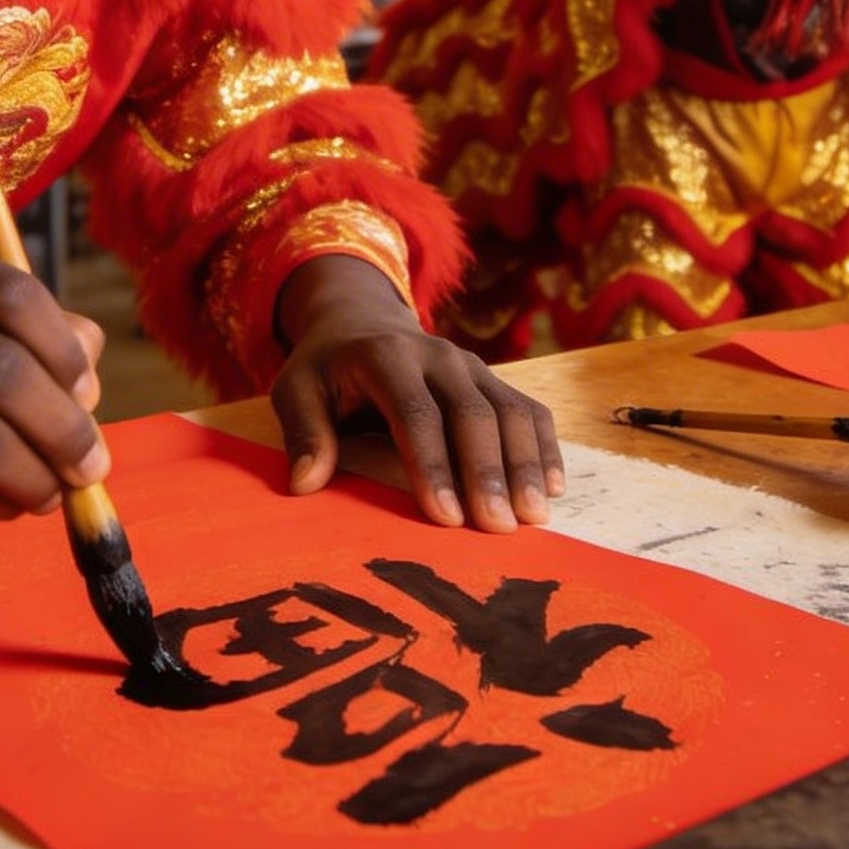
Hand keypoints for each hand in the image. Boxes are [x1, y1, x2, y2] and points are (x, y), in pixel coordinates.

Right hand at [0, 232, 109, 519]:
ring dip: (36, 474)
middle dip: (65, 425)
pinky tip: (9, 505)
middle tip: (91, 464)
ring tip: (55, 494)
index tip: (90, 394)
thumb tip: (94, 363)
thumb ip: (2, 330)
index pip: (11, 295)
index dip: (65, 350)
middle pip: (2, 369)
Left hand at [268, 256, 563, 531]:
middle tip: (498, 528)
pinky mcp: (491, 379)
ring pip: (509, 411)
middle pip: (472, 413)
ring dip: (525, 464)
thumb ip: (304, 432)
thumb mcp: (296, 388)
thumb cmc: (326, 369)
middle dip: (486, 472)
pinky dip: (544, 447)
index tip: (445, 517)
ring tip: (533, 517)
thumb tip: (305, 483)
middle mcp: (436, 355)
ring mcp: (470, 365)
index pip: (415, 412)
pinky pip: (528, 409)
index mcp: (385, 356)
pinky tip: (552, 489)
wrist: (361, 321)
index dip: (432, 465)